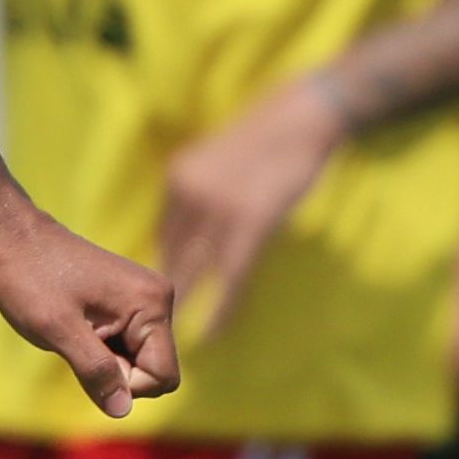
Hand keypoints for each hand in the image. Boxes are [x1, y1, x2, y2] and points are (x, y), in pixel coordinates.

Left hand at [0, 191, 179, 422]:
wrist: (13, 239)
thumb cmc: (30, 279)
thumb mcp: (58, 330)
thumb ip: (95, 371)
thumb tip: (122, 411)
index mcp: (151, 304)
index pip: (162, 377)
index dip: (125, 385)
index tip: (86, 358)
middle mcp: (158, 299)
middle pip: (154, 370)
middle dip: (115, 372)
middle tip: (75, 343)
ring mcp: (144, 299)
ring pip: (138, 360)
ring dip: (105, 360)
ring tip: (72, 331)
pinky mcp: (128, 302)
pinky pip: (126, 344)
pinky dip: (101, 347)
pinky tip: (76, 326)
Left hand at [159, 77, 345, 341]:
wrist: (303, 117)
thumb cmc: (267, 140)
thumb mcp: (218, 159)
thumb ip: (198, 195)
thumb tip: (188, 237)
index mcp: (179, 178)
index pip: (164, 236)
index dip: (165, 268)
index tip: (159, 296)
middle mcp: (190, 193)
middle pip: (172, 256)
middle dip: (163, 294)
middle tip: (155, 330)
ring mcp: (219, 209)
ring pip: (195, 271)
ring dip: (186, 309)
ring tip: (176, 342)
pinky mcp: (251, 224)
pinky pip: (230, 277)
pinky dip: (220, 308)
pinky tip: (212, 333)